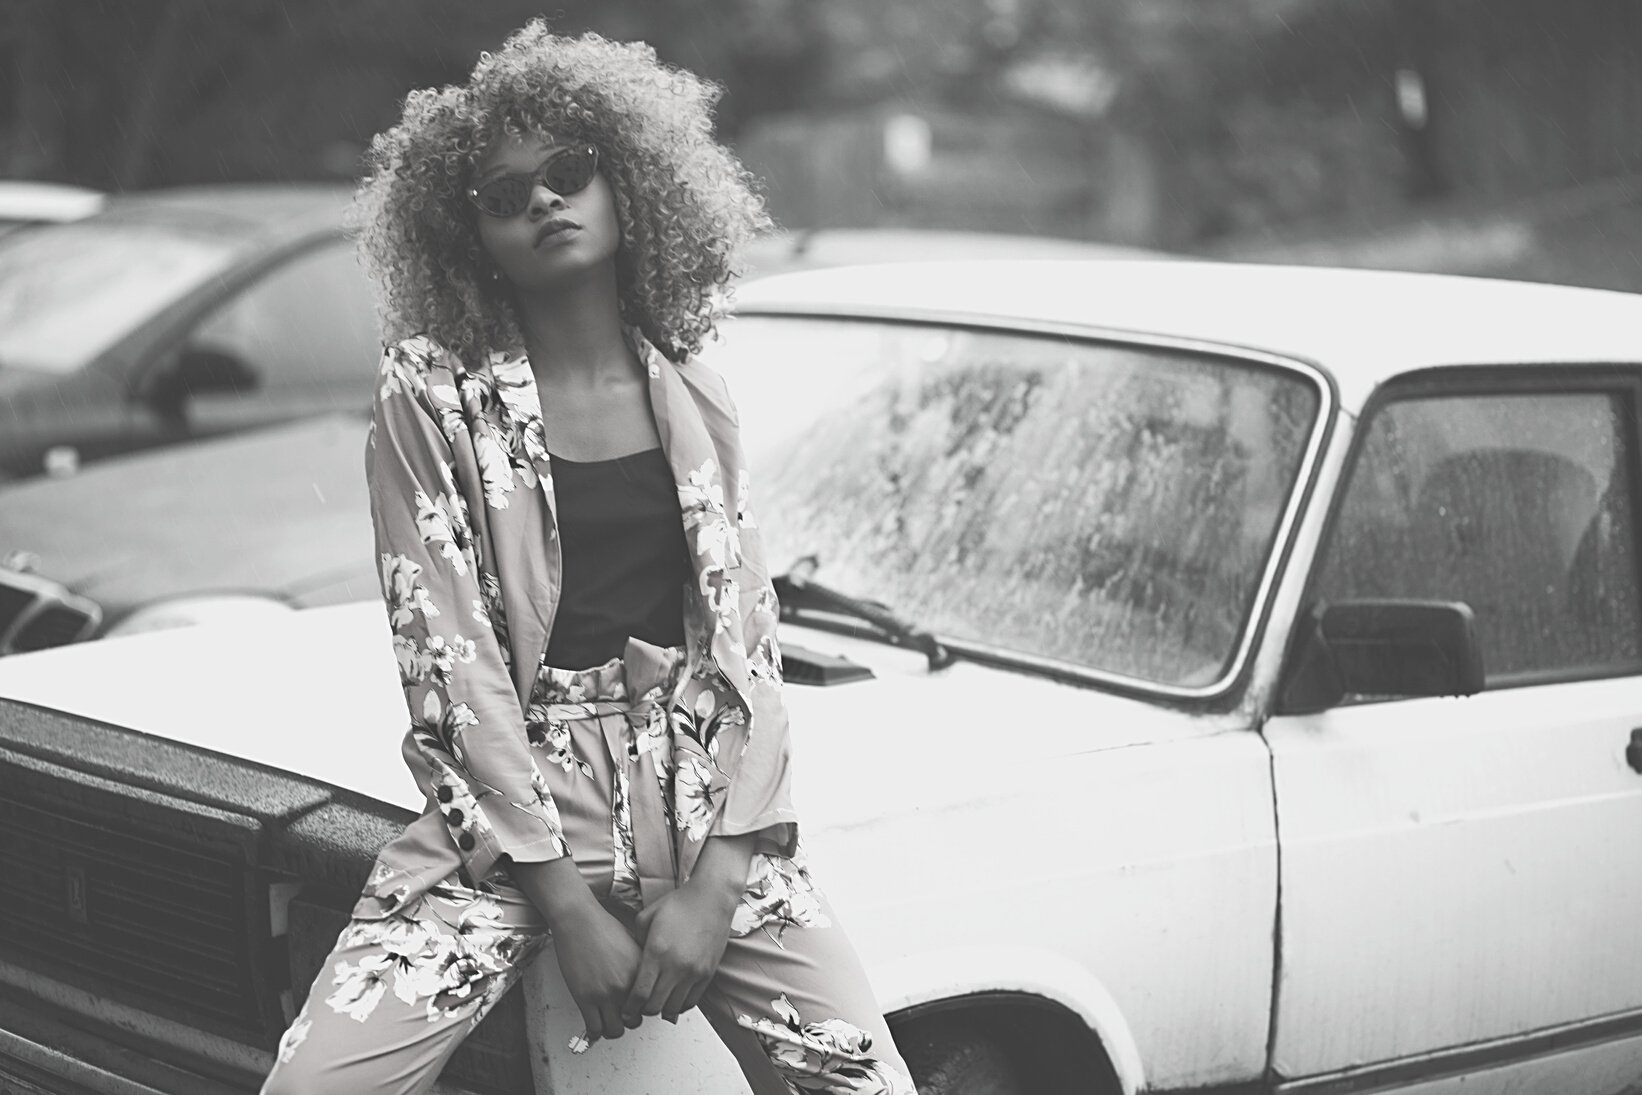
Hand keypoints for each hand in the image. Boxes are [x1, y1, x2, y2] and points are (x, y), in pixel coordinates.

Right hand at [552, 901, 644, 1044]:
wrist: (579, 920)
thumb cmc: (603, 927)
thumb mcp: (634, 946)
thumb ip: (642, 968)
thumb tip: (647, 985)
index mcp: (641, 973)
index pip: (650, 1005)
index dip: (643, 1009)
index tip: (637, 1009)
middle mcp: (627, 986)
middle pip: (635, 1021)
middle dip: (629, 1020)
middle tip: (622, 1015)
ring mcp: (606, 994)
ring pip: (616, 1030)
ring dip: (612, 1029)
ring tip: (608, 1022)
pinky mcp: (585, 998)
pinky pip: (594, 1028)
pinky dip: (594, 1032)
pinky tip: (594, 1025)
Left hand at [621, 880, 738, 1024]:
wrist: (712, 897)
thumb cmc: (680, 904)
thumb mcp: (647, 917)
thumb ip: (636, 942)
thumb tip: (634, 963)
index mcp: (656, 952)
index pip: (639, 994)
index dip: (629, 1007)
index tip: (625, 1010)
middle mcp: (676, 966)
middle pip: (654, 1007)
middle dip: (642, 1011)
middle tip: (637, 1008)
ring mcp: (694, 972)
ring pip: (673, 1009)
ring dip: (662, 1010)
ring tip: (656, 1003)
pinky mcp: (708, 974)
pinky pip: (691, 1002)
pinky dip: (680, 1005)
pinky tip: (673, 998)